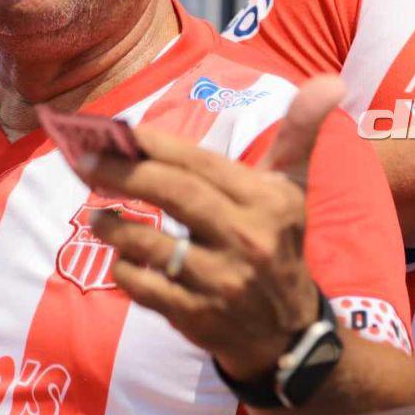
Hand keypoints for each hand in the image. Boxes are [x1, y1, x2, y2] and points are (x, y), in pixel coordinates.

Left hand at [76, 76, 346, 381]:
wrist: (289, 333)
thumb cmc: (279, 243)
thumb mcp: (293, 188)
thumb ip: (300, 132)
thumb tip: (331, 80)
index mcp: (268, 201)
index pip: (203, 164)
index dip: (156, 146)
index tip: (117, 132)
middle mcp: (249, 239)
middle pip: (177, 195)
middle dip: (124, 174)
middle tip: (83, 161)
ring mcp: (223, 281)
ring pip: (153, 246)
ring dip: (115, 228)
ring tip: (98, 215)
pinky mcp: (199, 318)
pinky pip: (146, 288)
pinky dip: (126, 271)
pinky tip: (123, 259)